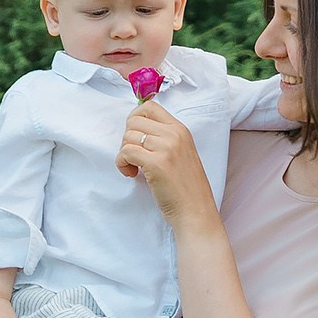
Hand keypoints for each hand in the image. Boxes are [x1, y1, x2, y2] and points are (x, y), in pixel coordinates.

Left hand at [116, 101, 218, 230]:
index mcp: (180, 129)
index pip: (149, 106)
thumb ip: (164, 139)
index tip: (135, 138)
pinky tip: (130, 174)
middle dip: (127, 139)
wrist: (196, 211)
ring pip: (128, 137)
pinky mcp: (156, 163)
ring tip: (132, 168)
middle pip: (134, 120)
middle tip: (133, 157)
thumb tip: (137, 131)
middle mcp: (174, 134)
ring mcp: (166, 147)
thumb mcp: (181, 154)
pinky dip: (121, 163)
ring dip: (123, 154)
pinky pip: (126, 152)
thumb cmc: (185, 188)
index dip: (134, 120)